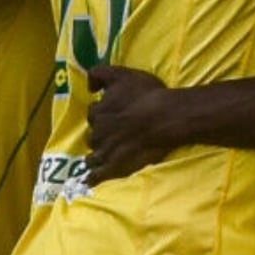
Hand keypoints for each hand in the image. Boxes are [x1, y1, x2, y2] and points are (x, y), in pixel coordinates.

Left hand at [84, 65, 184, 182]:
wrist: (165, 117)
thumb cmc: (146, 95)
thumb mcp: (121, 74)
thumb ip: (99, 74)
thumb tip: (89, 87)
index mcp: (98, 112)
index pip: (94, 113)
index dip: (103, 113)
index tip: (112, 114)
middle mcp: (98, 133)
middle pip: (93, 135)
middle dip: (100, 135)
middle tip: (113, 134)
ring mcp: (106, 152)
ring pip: (92, 156)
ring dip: (95, 156)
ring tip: (102, 157)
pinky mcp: (115, 168)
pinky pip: (97, 176)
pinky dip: (93, 178)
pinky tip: (91, 180)